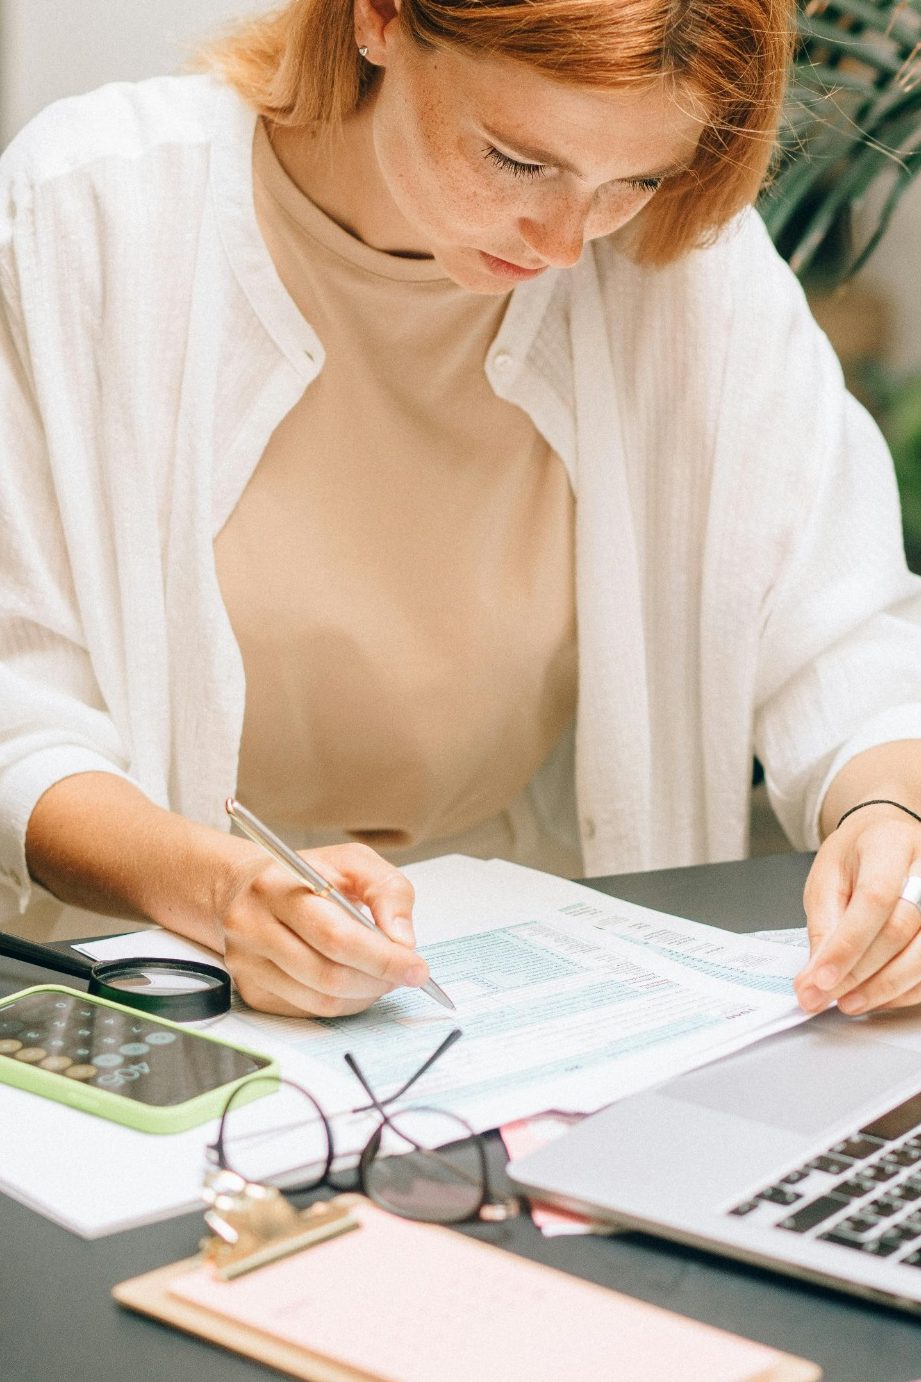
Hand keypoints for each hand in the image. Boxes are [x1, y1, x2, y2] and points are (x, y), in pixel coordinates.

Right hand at [216, 840, 428, 1016]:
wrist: (244, 889)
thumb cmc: (307, 874)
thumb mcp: (352, 862)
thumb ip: (387, 890)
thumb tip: (403, 941)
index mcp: (277, 887)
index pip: (336, 936)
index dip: (382, 957)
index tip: (416, 967)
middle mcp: (253, 927)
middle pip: (328, 974)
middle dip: (378, 980)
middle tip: (405, 973)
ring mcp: (248, 964)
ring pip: (321, 1000)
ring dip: (364, 995)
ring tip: (381, 976)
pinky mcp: (251, 991)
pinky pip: (309, 1011)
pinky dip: (344, 1003)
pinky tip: (354, 982)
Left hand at [795, 805, 920, 1015]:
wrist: (885, 842)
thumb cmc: (855, 857)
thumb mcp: (826, 880)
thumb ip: (823, 926)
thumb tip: (814, 979)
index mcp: (889, 847)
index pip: (874, 899)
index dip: (848, 945)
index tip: (821, 979)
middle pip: (899, 930)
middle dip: (858, 972)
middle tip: (823, 995)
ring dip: (882, 988)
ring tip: (847, 1001)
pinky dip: (903, 991)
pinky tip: (875, 996)